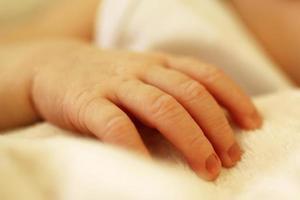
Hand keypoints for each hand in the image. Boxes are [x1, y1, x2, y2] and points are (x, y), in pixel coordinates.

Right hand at [32, 40, 261, 179]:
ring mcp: (114, 84)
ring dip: (190, 140)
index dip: (234, 98)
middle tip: (230, 159)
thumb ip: (170, 92)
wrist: (55, 65)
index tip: (252, 124)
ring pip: (162, 107)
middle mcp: (142, 70)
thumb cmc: (107, 78)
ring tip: (207, 168)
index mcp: (159, 63)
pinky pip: (115, 125)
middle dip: (216, 128)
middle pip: (190, 95)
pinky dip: (136, 148)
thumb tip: (209, 123)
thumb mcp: (143, 76)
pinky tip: (150, 168)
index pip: (206, 75)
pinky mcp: (87, 102)